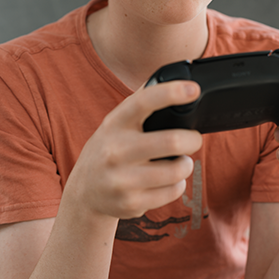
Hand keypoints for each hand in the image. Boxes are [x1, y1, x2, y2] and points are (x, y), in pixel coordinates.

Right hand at [66, 80, 202, 219]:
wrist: (84, 191)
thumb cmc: (111, 147)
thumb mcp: (117, 121)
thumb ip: (142, 100)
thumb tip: (176, 75)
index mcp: (115, 123)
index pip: (144, 101)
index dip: (171, 93)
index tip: (193, 89)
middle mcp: (115, 150)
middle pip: (170, 142)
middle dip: (192, 139)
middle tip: (194, 139)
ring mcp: (121, 179)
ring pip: (176, 170)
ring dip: (186, 164)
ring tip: (181, 161)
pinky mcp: (130, 203)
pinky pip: (173, 191)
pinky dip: (178, 184)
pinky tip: (166, 180)